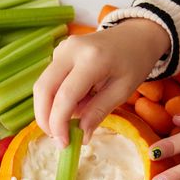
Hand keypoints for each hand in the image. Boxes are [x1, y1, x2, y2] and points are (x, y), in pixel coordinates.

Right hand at [33, 18, 169, 146]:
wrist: (136, 35)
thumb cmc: (134, 62)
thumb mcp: (122, 91)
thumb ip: (98, 111)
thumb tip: (80, 136)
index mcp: (92, 58)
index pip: (65, 96)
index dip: (59, 123)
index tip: (64, 144)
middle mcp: (71, 50)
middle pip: (44, 89)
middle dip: (45, 118)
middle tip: (57, 138)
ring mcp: (62, 48)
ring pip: (43, 85)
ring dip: (49, 110)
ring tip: (69, 122)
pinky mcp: (59, 52)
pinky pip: (50, 80)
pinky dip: (56, 99)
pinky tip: (75, 105)